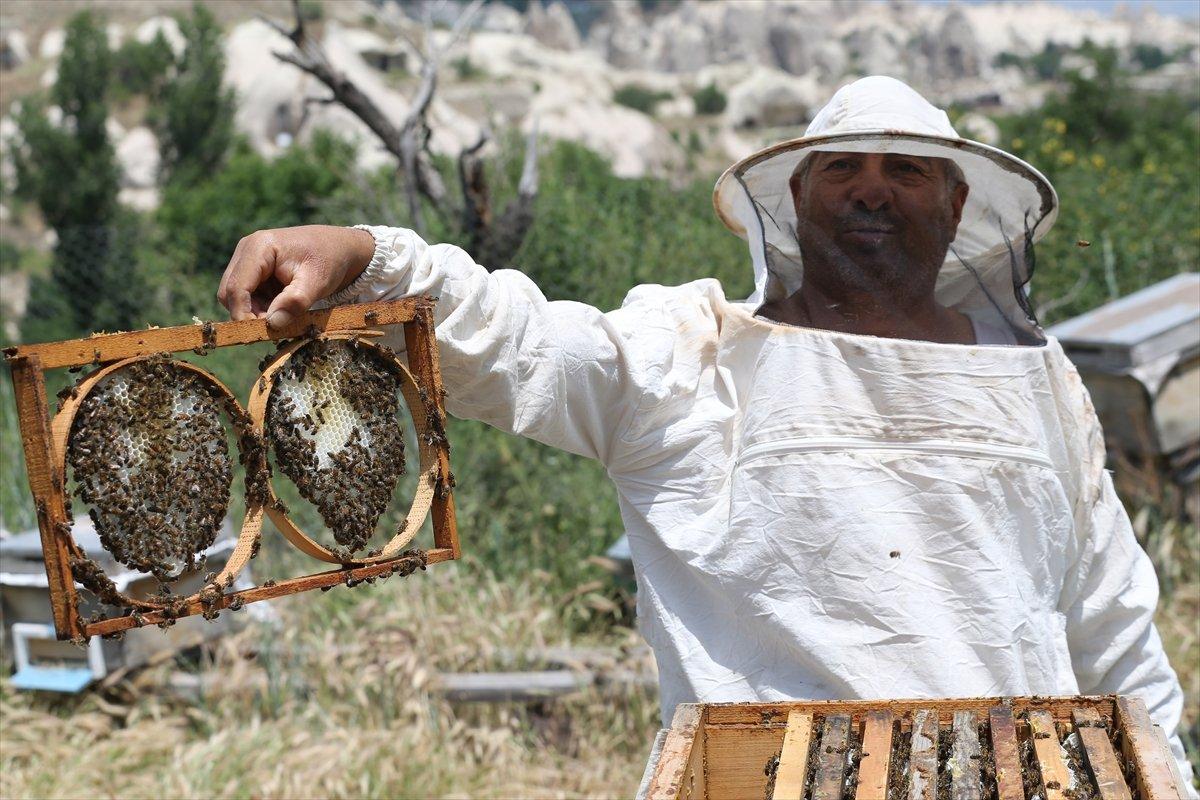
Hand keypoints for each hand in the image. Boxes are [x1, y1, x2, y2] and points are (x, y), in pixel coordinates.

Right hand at [217, 225, 376, 330]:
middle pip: (230, 291)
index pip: (237, 287)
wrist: (338, 248)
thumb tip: (272, 324)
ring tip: (285, 312)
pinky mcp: (252, 267)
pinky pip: (246, 293)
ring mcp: (247, 257)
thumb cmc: (328, 261)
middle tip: (276, 324)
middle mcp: (247, 249)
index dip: (243, 313)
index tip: (261, 332)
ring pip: (236, 294)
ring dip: (255, 310)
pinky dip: (260, 305)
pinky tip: (282, 305)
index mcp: (260, 247)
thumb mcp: (317, 283)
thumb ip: (295, 303)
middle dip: (248, 313)